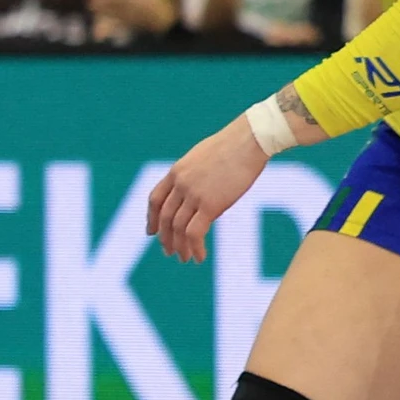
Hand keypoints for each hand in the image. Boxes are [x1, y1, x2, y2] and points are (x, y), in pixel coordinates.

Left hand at [148, 117, 267, 263]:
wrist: (248, 141)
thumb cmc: (234, 146)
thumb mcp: (204, 158)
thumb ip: (196, 176)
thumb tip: (201, 191)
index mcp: (176, 172)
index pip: (155, 199)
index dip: (152, 217)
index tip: (151, 231)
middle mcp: (180, 184)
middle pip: (165, 217)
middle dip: (165, 237)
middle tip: (168, 251)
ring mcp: (193, 195)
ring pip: (178, 228)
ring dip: (180, 246)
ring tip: (184, 258)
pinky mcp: (210, 205)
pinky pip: (195, 232)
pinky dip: (194, 247)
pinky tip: (199, 257)